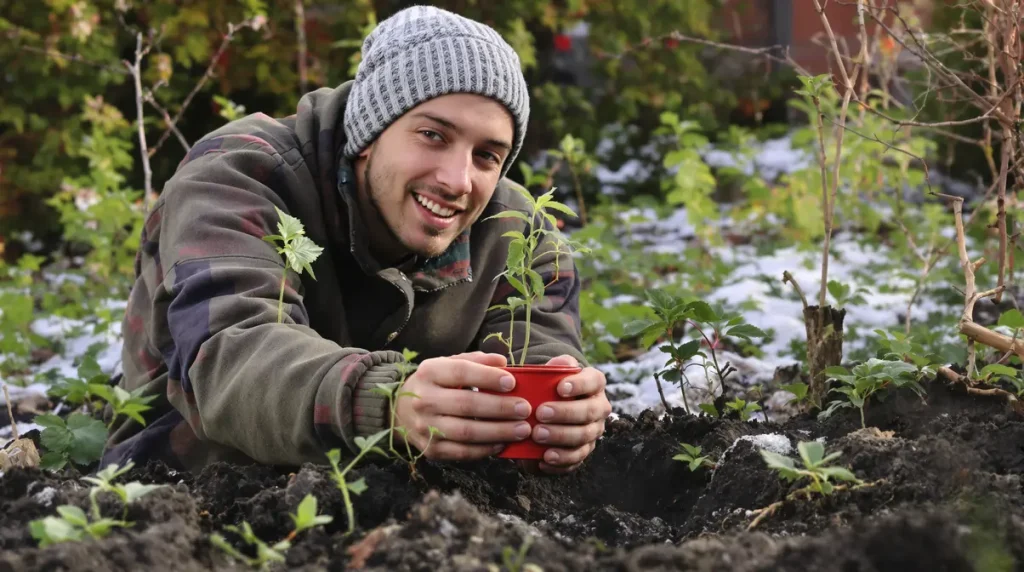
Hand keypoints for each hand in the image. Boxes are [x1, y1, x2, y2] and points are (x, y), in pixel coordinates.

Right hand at [393, 352, 532, 460]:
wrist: (399, 411)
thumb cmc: (433, 384)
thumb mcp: (447, 365)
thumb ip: (475, 361)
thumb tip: (502, 362)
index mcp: (429, 372)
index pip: (461, 372)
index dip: (488, 377)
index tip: (512, 382)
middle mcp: (424, 400)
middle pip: (466, 404)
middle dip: (500, 408)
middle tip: (524, 409)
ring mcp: (425, 427)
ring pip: (466, 432)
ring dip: (498, 431)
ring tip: (521, 429)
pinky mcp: (430, 449)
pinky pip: (462, 452)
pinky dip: (485, 449)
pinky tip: (503, 443)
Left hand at [523, 355, 610, 474]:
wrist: (549, 407)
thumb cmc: (551, 386)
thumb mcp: (552, 372)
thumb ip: (556, 366)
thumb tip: (560, 364)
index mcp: (594, 384)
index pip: (594, 381)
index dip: (580, 384)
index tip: (560, 388)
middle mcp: (599, 407)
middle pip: (589, 411)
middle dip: (565, 413)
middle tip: (540, 413)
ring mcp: (594, 430)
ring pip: (584, 436)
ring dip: (560, 436)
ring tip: (538, 435)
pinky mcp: (584, 450)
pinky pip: (576, 458)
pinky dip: (560, 459)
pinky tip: (543, 459)